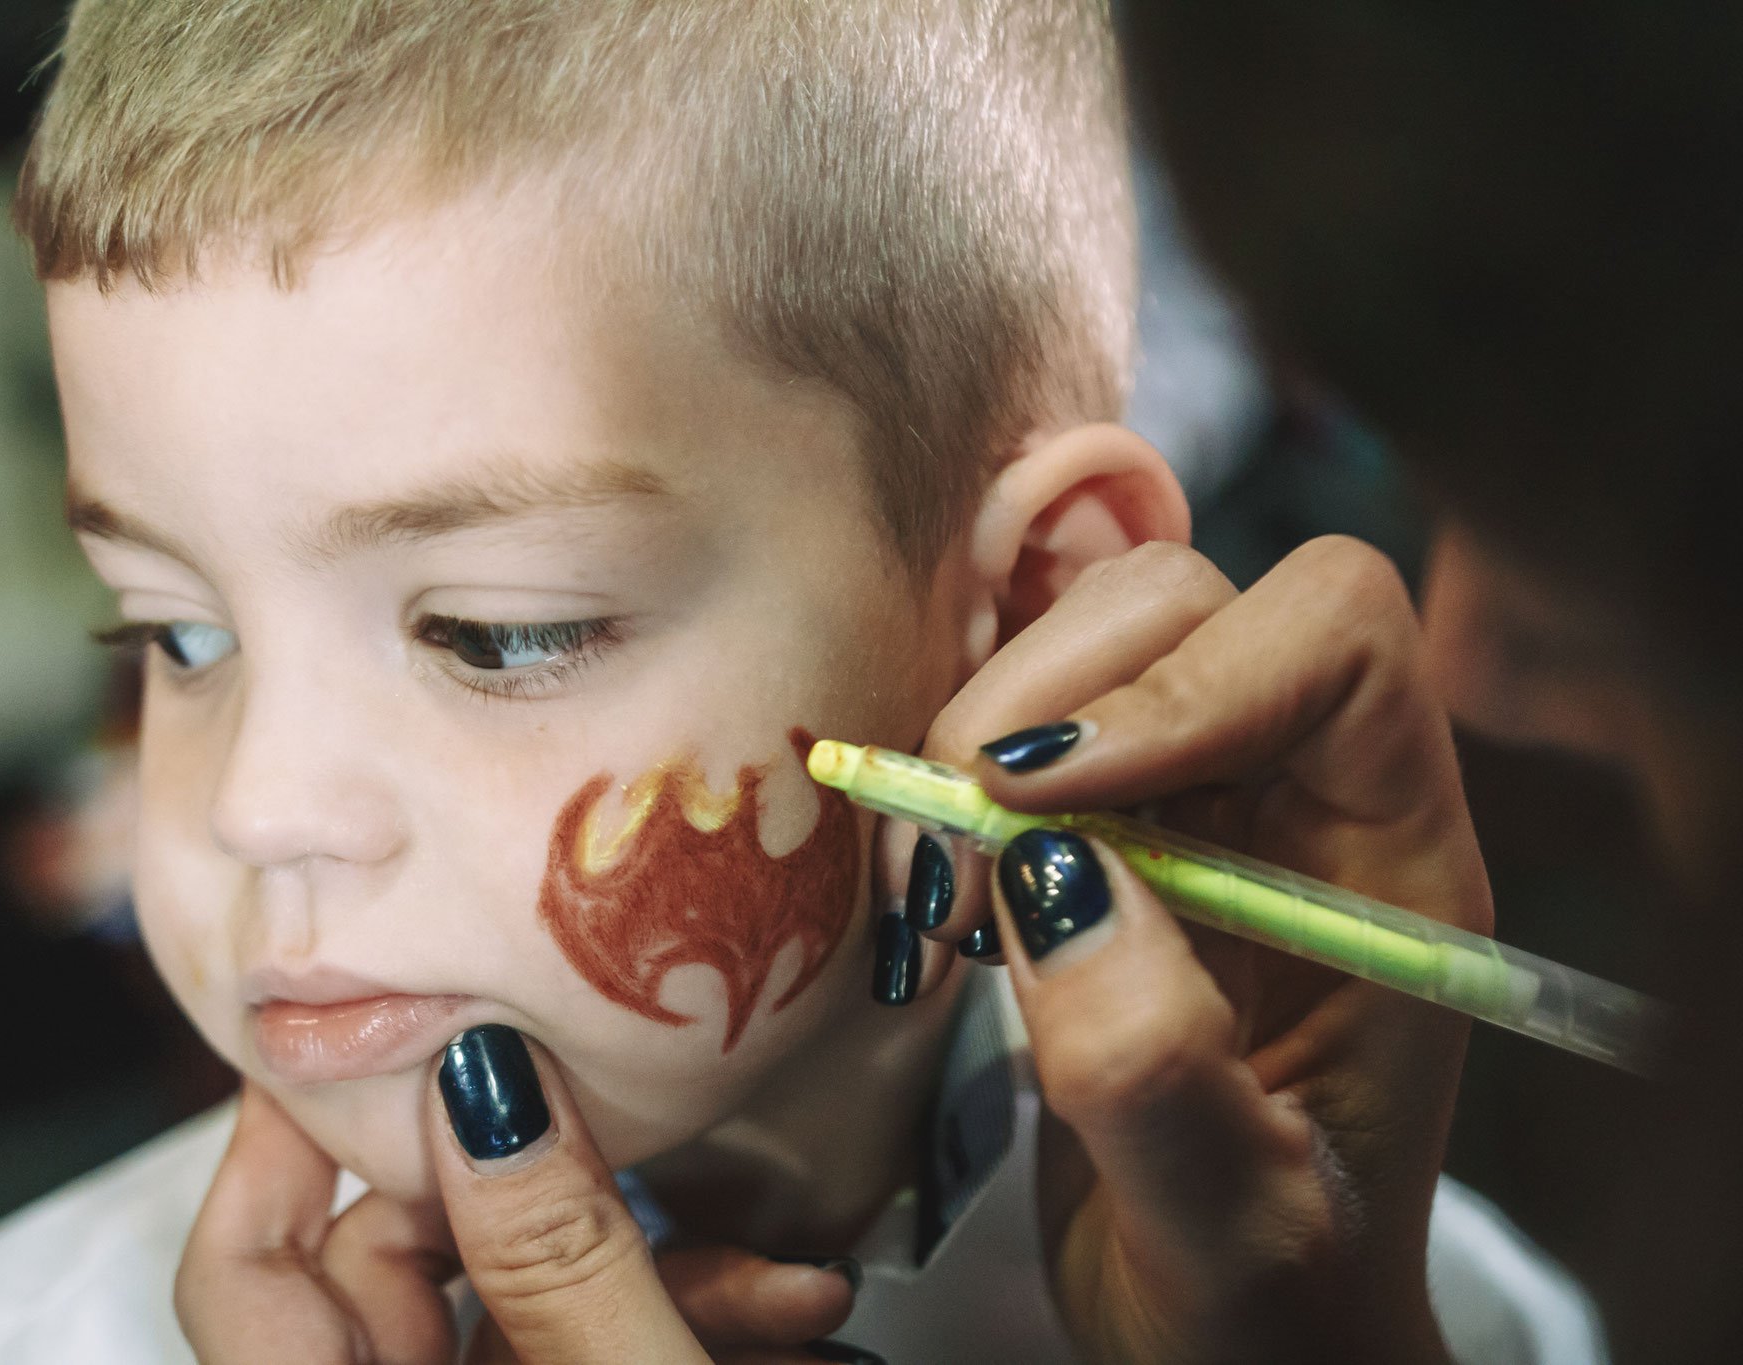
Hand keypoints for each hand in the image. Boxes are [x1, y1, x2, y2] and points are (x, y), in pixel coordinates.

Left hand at [176, 1040, 866, 1364]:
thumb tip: (479, 1087)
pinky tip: (781, 1320)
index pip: (243, 1280)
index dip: (277, 1141)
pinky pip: (576, 1360)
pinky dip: (667, 1327)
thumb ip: (562, 1260)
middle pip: (390, 1280)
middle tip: (605, 1113)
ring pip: (509, 1320)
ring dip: (643, 1274)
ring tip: (775, 1280)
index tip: (342, 1026)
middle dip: (531, 1199)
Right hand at [912, 538, 1482, 1364]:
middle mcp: (1300, 802)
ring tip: (938, 878)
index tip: (1035, 796)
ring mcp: (1196, 807)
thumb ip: (1155, 1065)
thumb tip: (1049, 867)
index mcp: (1389, 865)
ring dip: (980, 726)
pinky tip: (938, 879)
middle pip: (1188, 602)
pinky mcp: (1101, 833)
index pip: (1334, 637)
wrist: (1228, 1340)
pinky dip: (949, 769)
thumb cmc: (1268, 1307)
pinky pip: (1023, 720)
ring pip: (1090, 639)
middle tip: (953, 840)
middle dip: (1044, 694)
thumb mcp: (1233, 1228)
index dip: (1183, 676)